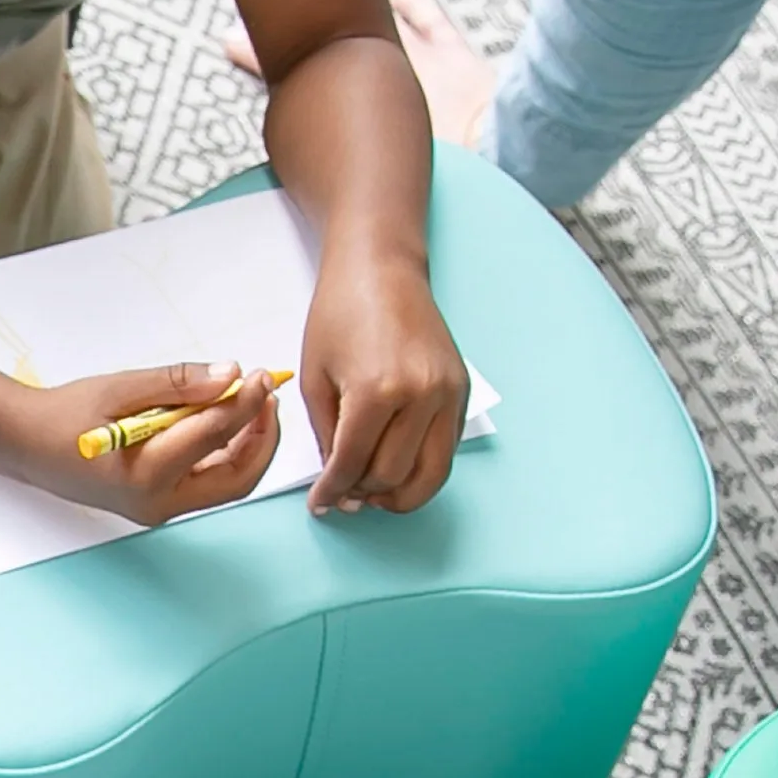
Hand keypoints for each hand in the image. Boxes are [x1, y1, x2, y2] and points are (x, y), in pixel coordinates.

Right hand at [29, 358, 280, 520]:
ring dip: (247, 445)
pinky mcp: (157, 502)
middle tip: (266, 397)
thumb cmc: (64, 416)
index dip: (245, 402)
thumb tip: (230, 374)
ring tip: (248, 403)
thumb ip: (179, 382)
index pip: (215, 436)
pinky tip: (224, 421)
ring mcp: (157, 508)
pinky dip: (224, 452)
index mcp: (145, 474)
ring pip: (226, 482)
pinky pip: (207, 481)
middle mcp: (156, 502)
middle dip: (261, 437)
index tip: (259, 375)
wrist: (23, 443)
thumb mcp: (121, 388)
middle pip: (237, 478)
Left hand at [299, 242, 469, 513]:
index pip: (352, 465)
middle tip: (343, 496)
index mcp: (376, 391)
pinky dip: (421, 470)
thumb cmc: (339, 317)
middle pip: (392, 475)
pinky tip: (395, 469)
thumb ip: (326, 436)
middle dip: (362, 494)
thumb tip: (337, 483)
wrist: (382, 272)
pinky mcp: (461, 392)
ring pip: (430, 473)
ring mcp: (448, 394)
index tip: (320, 504)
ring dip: (399, 494)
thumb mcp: (315, 380)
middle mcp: (421, 395)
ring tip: (371, 492)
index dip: (331, 492)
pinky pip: (446, 450)